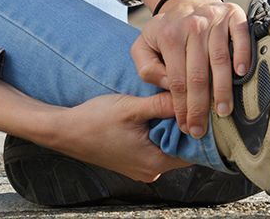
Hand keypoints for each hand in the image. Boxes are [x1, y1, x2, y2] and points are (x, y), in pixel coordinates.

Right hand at [52, 92, 189, 182]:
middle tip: (189, 101)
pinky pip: (155, 147)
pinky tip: (155, 114)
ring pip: (168, 146)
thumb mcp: (131, 108)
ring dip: (171, 127)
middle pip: (182, 149)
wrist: (65, 131)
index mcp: (154, 162)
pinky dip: (158, 131)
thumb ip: (162, 105)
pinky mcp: (133, 160)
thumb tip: (189, 99)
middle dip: (186, 125)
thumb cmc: (94, 121)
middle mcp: (150, 170)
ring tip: (170, 104)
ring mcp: (141, 167)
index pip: (193, 151)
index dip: (200, 128)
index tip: (203, 108)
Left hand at [131, 0, 250, 138]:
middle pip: (199, 75)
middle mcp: (193, 27)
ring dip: (223, 89)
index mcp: (170, 36)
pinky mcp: (233, 15)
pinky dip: (243, 55)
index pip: (177, 80)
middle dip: (201, 107)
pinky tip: (241, 73)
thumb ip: (148, 69)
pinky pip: (241, 36)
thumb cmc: (166, 31)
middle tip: (202, 129)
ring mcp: (214, 20)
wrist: (185, 1)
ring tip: (224, 111)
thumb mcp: (143, 46)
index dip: (182, 107)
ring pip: (220, 60)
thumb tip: (170, 86)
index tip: (186, 127)